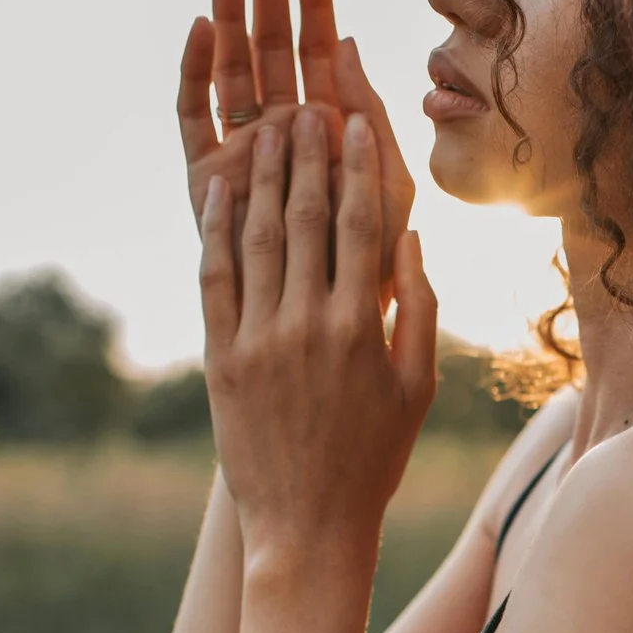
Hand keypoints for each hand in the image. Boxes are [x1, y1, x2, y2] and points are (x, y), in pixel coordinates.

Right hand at [178, 0, 416, 307]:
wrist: (334, 330)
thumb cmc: (375, 268)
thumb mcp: (389, 183)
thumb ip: (371, 115)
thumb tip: (344, 43)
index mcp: (328, 128)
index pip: (318, 47)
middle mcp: (282, 131)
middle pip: (270, 45)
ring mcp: (242, 151)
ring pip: (232, 66)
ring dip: (229, 11)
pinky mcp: (207, 179)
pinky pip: (195, 115)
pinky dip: (195, 71)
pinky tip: (202, 26)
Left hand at [198, 108, 437, 567]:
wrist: (306, 526)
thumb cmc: (373, 458)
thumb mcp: (416, 386)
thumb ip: (418, 310)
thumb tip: (411, 239)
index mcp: (361, 327)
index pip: (359, 226)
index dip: (357, 167)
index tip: (357, 122)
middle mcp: (307, 324)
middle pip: (304, 218)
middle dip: (306, 156)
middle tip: (307, 106)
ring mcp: (258, 340)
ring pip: (256, 239)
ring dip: (259, 178)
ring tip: (264, 131)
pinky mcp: (221, 359)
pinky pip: (215, 280)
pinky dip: (215, 232)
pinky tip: (217, 192)